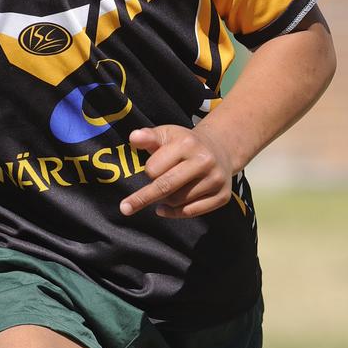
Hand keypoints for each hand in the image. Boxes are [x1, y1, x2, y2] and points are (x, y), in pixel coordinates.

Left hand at [119, 124, 233, 218]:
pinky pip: (191, 212)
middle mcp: (204, 161)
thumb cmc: (184, 143)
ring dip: (164, 201)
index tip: (151, 169)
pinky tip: (164, 209)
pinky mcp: (222, 196)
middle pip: (165, 187)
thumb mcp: (166, 134)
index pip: (154, 168)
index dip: (148, 171)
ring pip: (177, 201)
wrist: (220, 150)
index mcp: (187, 143)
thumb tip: (133, 137)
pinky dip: (174, 213)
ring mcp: (216, 179)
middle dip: (142, 198)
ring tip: (164, 192)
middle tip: (124, 208)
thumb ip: (147, 137)